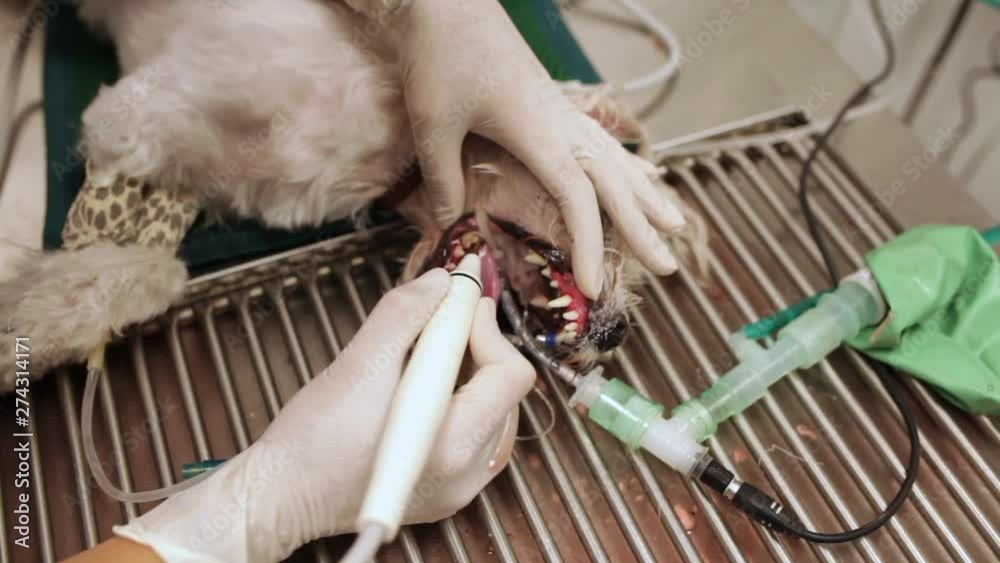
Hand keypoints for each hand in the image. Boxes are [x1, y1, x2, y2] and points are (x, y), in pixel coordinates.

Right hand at [113, 269, 535, 562]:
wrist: (281, 496)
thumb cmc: (312, 439)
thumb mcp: (358, 363)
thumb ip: (405, 314)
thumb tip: (441, 282)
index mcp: (451, 443)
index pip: (509, 374)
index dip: (488, 326)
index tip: (463, 296)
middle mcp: (466, 473)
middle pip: (504, 391)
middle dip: (477, 344)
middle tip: (442, 316)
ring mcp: (458, 487)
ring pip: (491, 410)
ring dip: (467, 371)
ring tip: (425, 350)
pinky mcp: (445, 491)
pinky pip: (473, 434)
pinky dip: (457, 400)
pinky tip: (421, 386)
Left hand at [397, 0, 684, 298]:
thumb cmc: (438, 54)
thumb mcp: (432, 123)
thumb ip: (443, 179)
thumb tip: (449, 225)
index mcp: (539, 131)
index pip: (579, 197)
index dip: (592, 244)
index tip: (594, 286)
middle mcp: (561, 123)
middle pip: (614, 182)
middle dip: (642, 228)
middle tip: (669, 267)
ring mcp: (561, 111)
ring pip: (616, 158)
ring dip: (645, 195)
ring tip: (676, 223)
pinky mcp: (553, 102)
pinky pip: (602, 141)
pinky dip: (626, 164)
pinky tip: (641, 173)